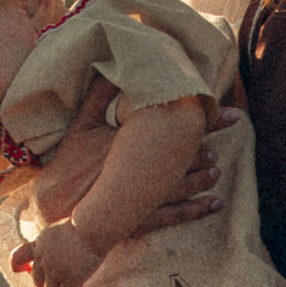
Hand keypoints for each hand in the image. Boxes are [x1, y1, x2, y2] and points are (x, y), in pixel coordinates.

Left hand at [15, 218, 102, 286]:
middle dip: (48, 283)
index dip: (20, 267)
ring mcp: (55, 270)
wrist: (93, 226)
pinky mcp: (69, 279)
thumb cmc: (84, 224)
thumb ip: (54, 242)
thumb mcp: (60, 229)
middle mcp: (43, 258)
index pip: (17, 258)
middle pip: (37, 280)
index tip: (28, 269)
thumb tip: (61, 252)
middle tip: (63, 284)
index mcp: (39, 244)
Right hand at [20, 84, 230, 233]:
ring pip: (185, 184)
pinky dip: (198, 208)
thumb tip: (109, 66)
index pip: (177, 128)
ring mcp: (146, 198)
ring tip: (218, 166)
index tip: (231, 110)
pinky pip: (177, 215)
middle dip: (209, 143)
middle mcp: (145, 172)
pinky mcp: (143, 220)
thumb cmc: (64, 167)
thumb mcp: (79, 127)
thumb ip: (98, 97)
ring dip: (204, 173)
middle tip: (232, 131)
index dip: (205, 118)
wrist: (53, 213)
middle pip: (186, 155)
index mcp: (133, 145)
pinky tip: (215, 202)